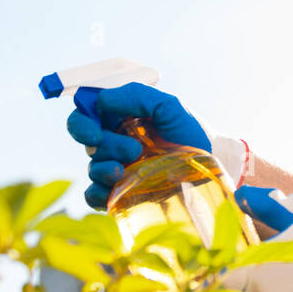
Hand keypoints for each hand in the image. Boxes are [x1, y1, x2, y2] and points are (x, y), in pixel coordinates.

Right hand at [64, 82, 247, 208]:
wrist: (211, 166)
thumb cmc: (191, 133)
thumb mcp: (170, 106)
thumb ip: (137, 95)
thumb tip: (101, 99)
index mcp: (120, 119)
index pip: (85, 115)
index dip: (82, 123)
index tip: (94, 133)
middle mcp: (114, 143)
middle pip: (88, 142)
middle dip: (105, 146)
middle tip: (133, 150)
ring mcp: (117, 169)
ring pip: (92, 168)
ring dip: (104, 169)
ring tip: (128, 172)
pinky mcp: (120, 193)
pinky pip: (94, 196)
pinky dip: (96, 194)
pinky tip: (113, 191)